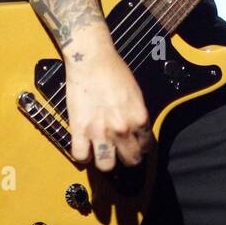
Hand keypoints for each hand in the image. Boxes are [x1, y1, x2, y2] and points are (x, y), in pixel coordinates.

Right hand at [64, 26, 152, 171]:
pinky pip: (81, 156)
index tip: (134, 147)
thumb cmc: (113, 70)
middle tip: (120, 152)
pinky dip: (83, 155)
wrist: (91, 59)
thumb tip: (137, 132)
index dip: (140, 148)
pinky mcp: (79, 129)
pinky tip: (85, 147)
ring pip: (106, 165)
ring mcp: (100, 131)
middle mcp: (122, 128)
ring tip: (102, 152)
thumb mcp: (136, 94)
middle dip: (126, 158)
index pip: (145, 147)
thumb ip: (137, 116)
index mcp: (140, 118)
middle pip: (129, 161)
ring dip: (105, 161)